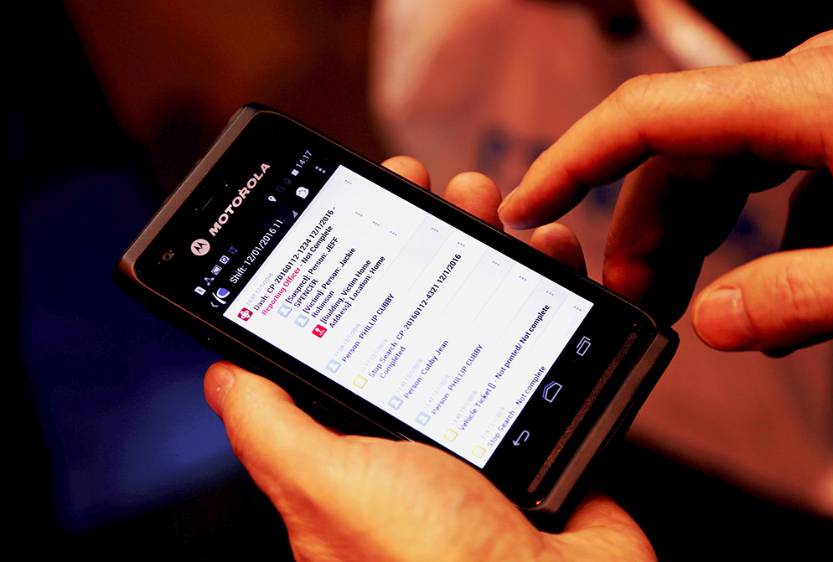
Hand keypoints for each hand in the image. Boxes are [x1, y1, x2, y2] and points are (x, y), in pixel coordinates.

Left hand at [203, 156, 653, 560]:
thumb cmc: (427, 557)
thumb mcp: (322, 483)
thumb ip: (267, 426)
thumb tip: (220, 372)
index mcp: (363, 430)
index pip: (351, 321)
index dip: (353, 257)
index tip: (363, 204)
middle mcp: (426, 416)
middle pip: (421, 298)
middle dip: (423, 229)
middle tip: (426, 184)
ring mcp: (491, 410)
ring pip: (488, 301)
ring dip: (488, 239)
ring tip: (489, 201)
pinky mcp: (548, 411)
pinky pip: (552, 330)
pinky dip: (556, 281)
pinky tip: (553, 246)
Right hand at [500, 30, 832, 353]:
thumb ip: (801, 296)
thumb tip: (715, 323)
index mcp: (805, 95)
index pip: (645, 114)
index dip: (569, 162)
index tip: (524, 208)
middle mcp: (804, 86)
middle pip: (678, 152)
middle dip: (639, 231)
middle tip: (626, 298)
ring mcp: (824, 102)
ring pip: (721, 164)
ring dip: (689, 236)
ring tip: (677, 300)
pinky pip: (775, 172)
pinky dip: (758, 233)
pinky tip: (771, 286)